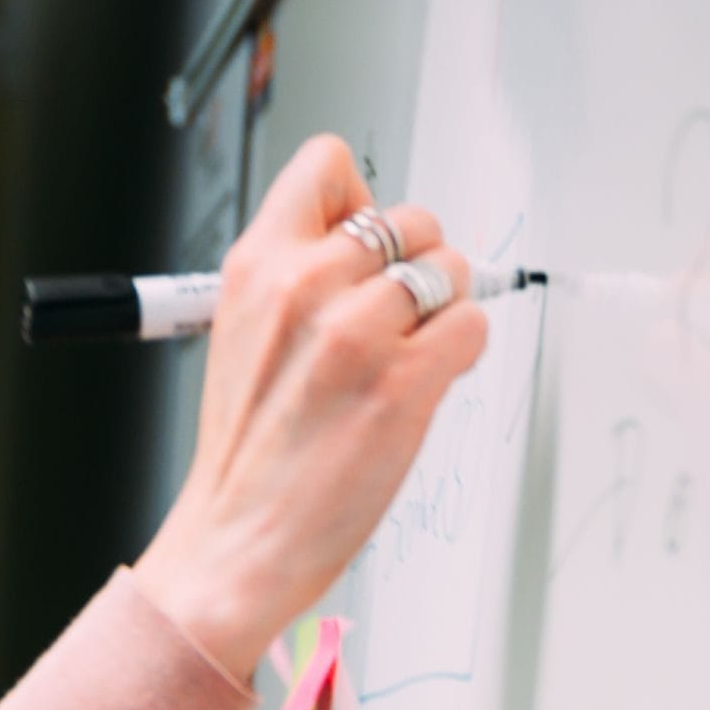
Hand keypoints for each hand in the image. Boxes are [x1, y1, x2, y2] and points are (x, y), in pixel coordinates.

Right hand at [133, 134, 490, 677]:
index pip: (327, 166)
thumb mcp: (241, 337)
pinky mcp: (403, 383)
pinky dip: (462, 352)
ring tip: (407, 356)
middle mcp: (305, 287)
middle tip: (397, 318)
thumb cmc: (246, 459)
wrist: (237, 543)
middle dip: (416, 264)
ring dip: (443, 310)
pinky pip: (472, 325)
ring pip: (449, 269)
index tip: (362, 247)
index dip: (361, 202)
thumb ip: (297, 281)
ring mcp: (356, 334)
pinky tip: (425, 383)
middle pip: (409, 218)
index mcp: (256, 267)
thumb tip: (369, 249)